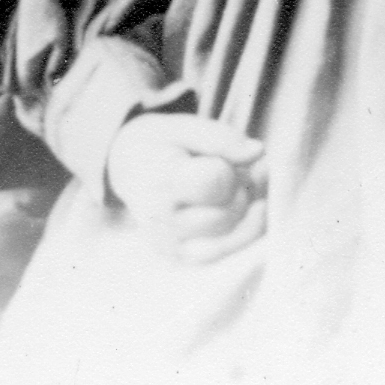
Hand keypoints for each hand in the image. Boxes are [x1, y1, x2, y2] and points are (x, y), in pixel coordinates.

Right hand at [106, 112, 267, 263]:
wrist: (127, 169)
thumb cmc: (161, 145)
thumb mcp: (184, 126)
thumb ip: (221, 137)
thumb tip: (257, 151)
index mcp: (160, 180)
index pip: (215, 182)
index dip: (231, 167)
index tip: (222, 157)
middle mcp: (161, 220)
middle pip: (230, 211)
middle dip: (243, 186)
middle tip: (232, 168)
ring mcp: (170, 244)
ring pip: (235, 235)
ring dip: (247, 209)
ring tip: (234, 186)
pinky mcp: (181, 258)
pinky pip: (228, 252)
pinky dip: (244, 230)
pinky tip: (240, 208)